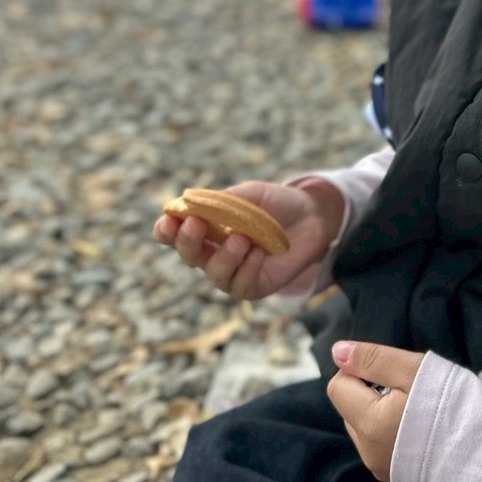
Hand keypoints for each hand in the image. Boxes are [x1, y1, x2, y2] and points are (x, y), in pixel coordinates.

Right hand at [152, 179, 344, 299]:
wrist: (314, 217)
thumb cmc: (276, 204)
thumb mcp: (251, 194)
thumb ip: (224, 200)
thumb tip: (191, 202)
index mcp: (206, 227)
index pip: (175, 233)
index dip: (166, 230)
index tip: (168, 220)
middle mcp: (214, 252)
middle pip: (189, 255)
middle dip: (188, 242)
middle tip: (195, 224)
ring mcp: (233, 272)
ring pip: (214, 273)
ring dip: (224, 257)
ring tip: (241, 239)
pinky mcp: (254, 286)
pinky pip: (240, 286)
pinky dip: (246, 270)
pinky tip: (258, 253)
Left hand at [327, 341, 425, 481]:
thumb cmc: (453, 402)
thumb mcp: (413, 369)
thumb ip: (372, 359)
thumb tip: (337, 352)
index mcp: (369, 424)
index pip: (339, 386)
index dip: (361, 370)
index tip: (391, 371)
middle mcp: (368, 451)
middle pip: (350, 407)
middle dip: (369, 391)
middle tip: (407, 388)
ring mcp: (380, 466)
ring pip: (362, 426)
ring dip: (378, 411)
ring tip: (415, 407)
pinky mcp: (394, 476)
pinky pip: (377, 444)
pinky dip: (389, 430)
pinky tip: (416, 426)